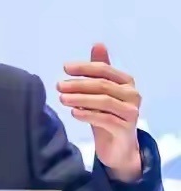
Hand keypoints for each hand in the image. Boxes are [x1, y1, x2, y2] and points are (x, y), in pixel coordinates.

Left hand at [57, 44, 141, 181]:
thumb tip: (98, 44)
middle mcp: (133, 94)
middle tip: (59, 85)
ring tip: (62, 98)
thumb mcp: (101, 91)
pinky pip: (105, 119)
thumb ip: (100, 70)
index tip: (64, 68)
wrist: (117, 146)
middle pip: (102, 85)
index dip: (84, 67)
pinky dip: (87, 114)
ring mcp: (132, 112)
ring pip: (104, 101)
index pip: (103, 69)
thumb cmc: (107, 113)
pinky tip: (73, 113)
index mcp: (126, 81)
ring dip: (80, 98)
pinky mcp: (127, 129)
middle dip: (78, 84)